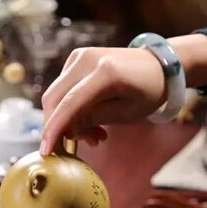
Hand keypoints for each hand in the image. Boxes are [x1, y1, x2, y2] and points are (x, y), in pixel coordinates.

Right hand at [40, 46, 166, 154]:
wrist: (159, 65)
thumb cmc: (148, 91)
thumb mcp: (125, 113)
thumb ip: (93, 120)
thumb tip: (65, 131)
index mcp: (105, 72)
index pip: (70, 103)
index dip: (55, 128)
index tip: (46, 151)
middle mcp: (87, 59)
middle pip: (54, 98)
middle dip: (58, 126)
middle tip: (75, 146)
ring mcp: (79, 56)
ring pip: (56, 96)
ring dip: (67, 120)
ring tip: (93, 136)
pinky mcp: (76, 59)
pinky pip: (63, 90)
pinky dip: (70, 109)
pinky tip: (90, 121)